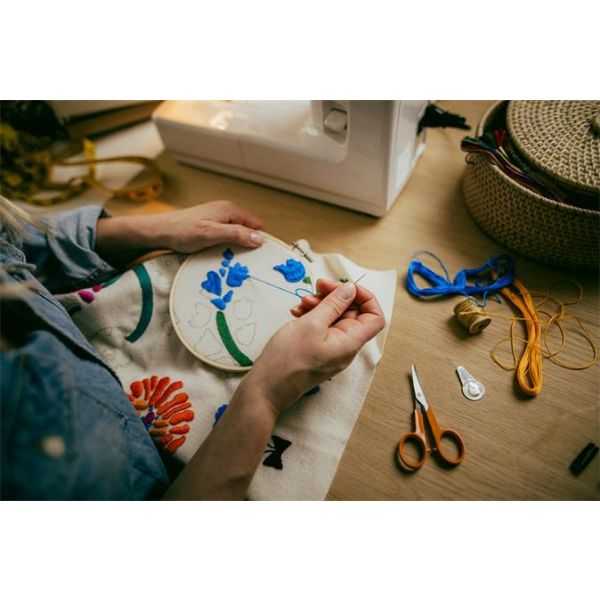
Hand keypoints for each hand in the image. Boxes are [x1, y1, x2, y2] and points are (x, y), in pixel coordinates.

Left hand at [96, 200, 263, 265]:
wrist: (158, 232)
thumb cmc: (184, 232)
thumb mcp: (213, 234)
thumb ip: (237, 234)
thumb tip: (260, 239)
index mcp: (230, 210)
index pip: (256, 224)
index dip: (258, 239)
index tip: (258, 256)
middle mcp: (225, 211)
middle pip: (247, 229)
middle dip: (246, 244)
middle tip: (242, 261)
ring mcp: (217, 218)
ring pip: (235, 234)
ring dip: (234, 246)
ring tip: (229, 259)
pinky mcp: (209, 225)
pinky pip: (224, 236)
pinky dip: (224, 245)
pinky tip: (218, 254)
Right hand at [242, 279, 385, 413]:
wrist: (266, 388)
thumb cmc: (288, 359)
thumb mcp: (311, 323)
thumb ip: (334, 304)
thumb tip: (351, 289)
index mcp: (350, 342)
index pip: (375, 317)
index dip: (365, 298)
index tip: (344, 286)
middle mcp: (345, 347)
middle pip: (353, 314)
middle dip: (335, 297)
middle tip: (316, 288)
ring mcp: (332, 350)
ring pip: (335, 319)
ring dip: (321, 305)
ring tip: (301, 303)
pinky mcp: (318, 351)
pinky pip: (322, 328)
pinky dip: (312, 316)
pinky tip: (296, 312)